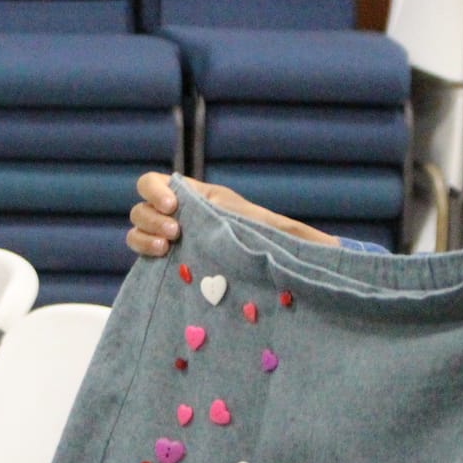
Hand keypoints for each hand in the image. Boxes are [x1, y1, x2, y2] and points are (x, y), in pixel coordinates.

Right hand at [125, 171, 337, 256]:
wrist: (265, 281)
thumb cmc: (273, 249)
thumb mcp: (278, 233)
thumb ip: (289, 229)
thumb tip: (324, 236)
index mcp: (200, 198)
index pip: (157, 182)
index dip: (156, 190)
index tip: (173, 206)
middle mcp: (180, 217)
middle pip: (142, 205)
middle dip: (152, 217)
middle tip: (176, 234)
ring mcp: (170, 241)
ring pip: (138, 228)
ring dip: (144, 235)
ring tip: (166, 249)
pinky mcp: (166, 264)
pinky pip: (141, 254)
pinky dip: (143, 254)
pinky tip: (161, 261)